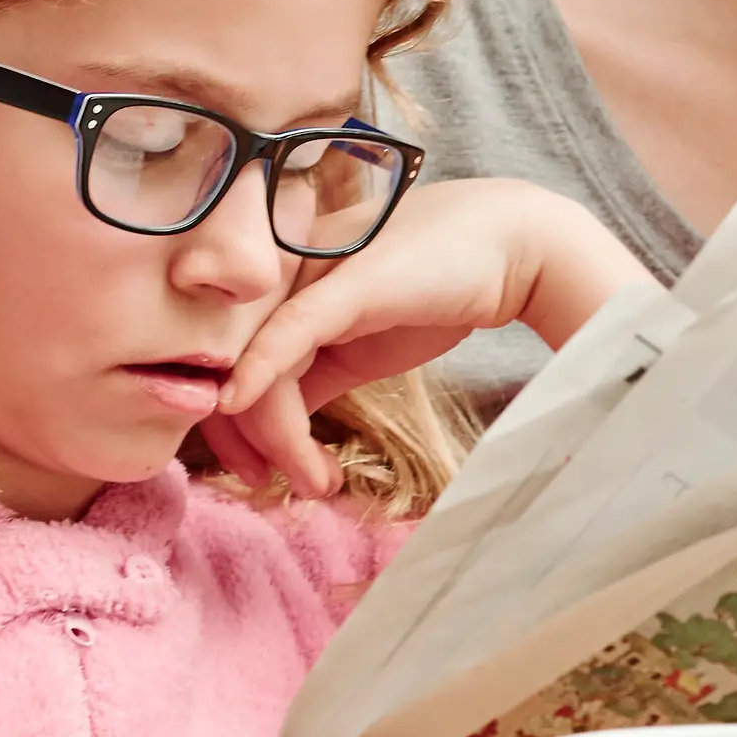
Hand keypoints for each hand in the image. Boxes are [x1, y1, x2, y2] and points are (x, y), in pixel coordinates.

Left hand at [204, 179, 649, 495]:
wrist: (509, 250)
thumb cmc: (432, 288)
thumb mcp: (357, 342)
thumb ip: (311, 374)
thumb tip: (270, 425)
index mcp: (277, 282)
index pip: (227, 356)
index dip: (229, 422)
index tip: (253, 471)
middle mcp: (280, 271)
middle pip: (229, 365)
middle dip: (247, 440)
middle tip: (278, 485)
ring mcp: (307, 272)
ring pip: (259, 366)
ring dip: (279, 438)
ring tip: (316, 480)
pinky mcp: (340, 283)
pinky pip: (286, 334)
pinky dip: (259, 374)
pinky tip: (243, 409)